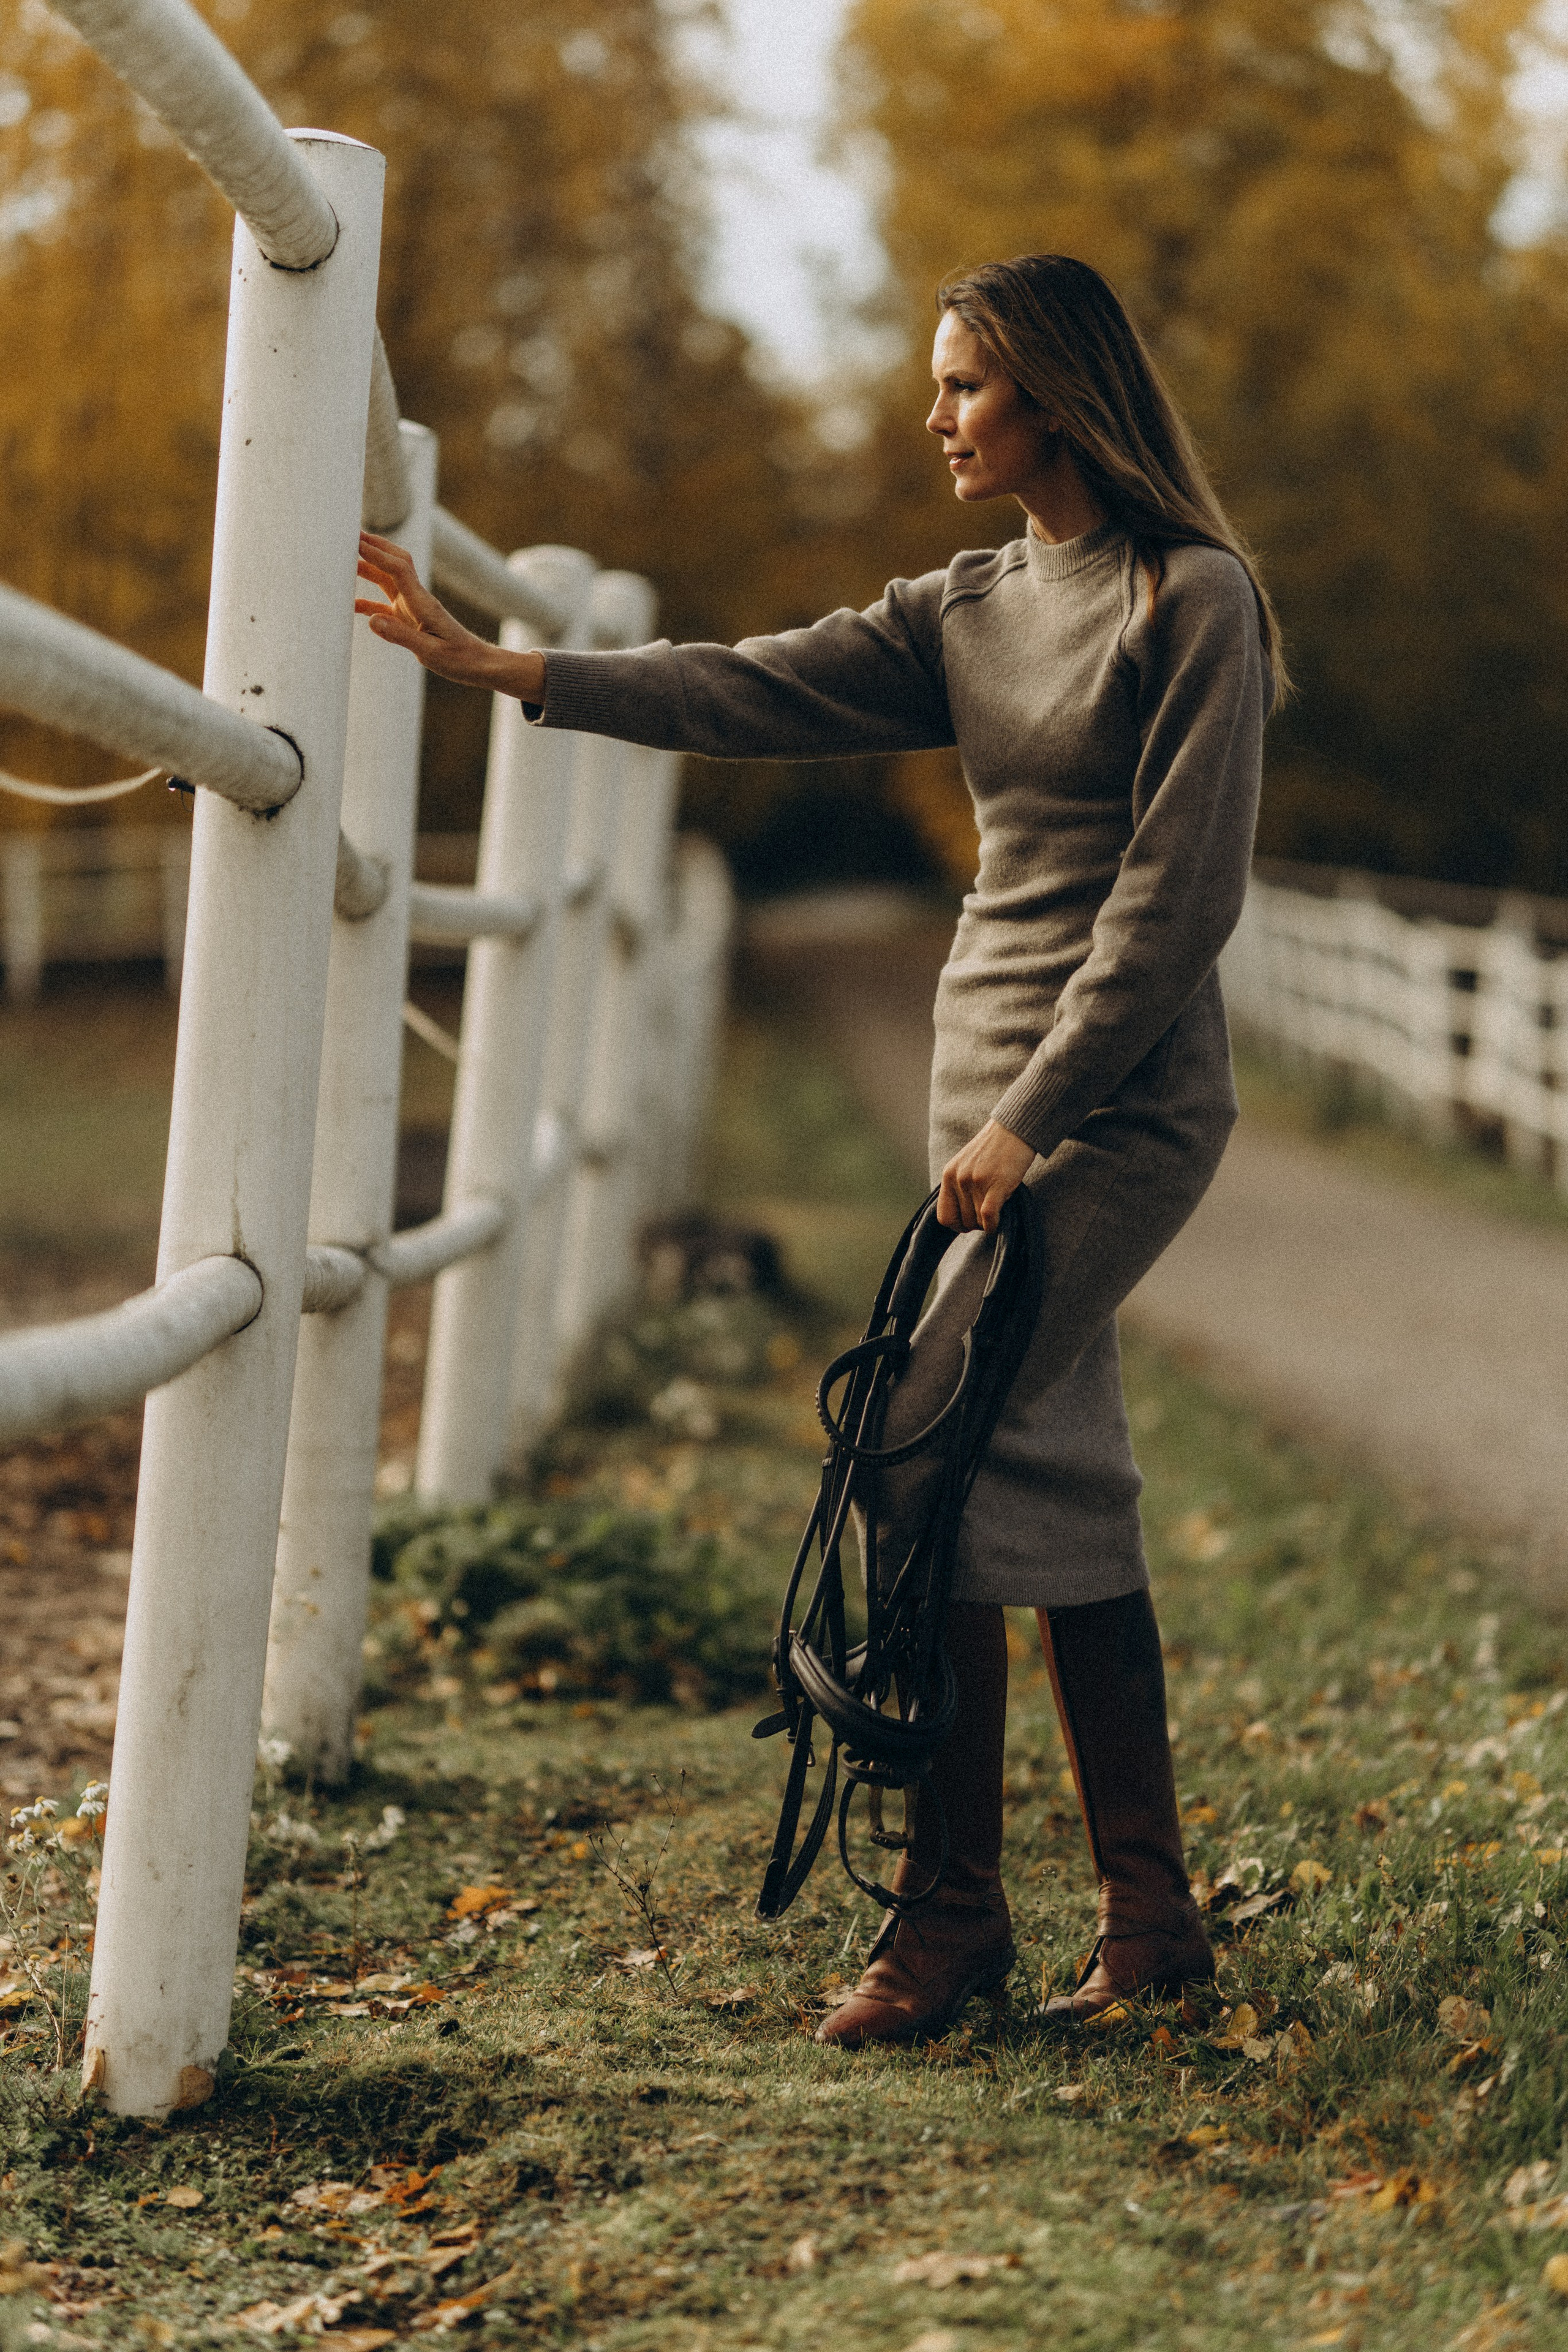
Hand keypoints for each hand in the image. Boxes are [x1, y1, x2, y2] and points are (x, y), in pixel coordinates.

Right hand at [354, 533, 545, 701]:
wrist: (477, 664)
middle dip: (374, 547)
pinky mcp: (410, 620)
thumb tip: (372, 621)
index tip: (356, 542)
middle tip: (350, 533)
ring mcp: (413, 608)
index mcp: (422, 603)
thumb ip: (400, 636)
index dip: (376, 554)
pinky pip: (385, 605)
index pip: (397, 570)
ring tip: (344, 559)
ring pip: (387, 580)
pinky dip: (368, 601)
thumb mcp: (430, 653)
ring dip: (368, 567)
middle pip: (393, 563)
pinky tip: (352, 604)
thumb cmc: (460, 659)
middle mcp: (416, 600)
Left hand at [936, 1119, 1036, 1233]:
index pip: (944, 1216)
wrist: (1014, 1130)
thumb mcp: (966, 1164)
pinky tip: (999, 1221)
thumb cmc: (994, 1150)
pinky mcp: (995, 1185)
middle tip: (989, 1216)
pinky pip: (988, 1217)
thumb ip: (959, 1186)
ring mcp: (975, 1182)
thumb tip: (963, 1215)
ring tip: (997, 1208)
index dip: (958, 1225)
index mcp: (948, 1175)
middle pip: (963, 1221)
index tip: (970, 1222)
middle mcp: (958, 1179)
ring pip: (978, 1221)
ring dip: (988, 1222)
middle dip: (977, 1224)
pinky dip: (993, 1225)